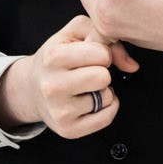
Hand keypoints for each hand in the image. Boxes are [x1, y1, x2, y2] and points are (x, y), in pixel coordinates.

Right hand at [0, 14, 140, 138]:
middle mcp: (52, 86)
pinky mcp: (68, 130)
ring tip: (85, 87)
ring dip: (102, 91)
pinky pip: (106, 118)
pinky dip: (105, 108)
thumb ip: (106, 37)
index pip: (103, 54)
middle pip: (104, 77)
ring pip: (106, 98)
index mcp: (53, 57)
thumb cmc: (56, 57)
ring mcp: (59, 111)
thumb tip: (132, 66)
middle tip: (88, 72)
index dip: (102, 53)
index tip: (90, 56)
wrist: (30, 88)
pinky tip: (91, 101)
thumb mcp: (74, 33)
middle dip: (102, 73)